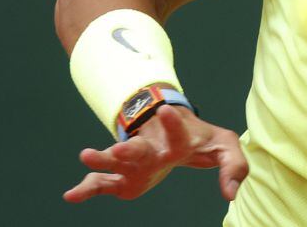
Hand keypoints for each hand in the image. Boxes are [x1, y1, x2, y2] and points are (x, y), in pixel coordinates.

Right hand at [64, 105, 247, 202]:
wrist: (173, 128)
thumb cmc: (202, 140)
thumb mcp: (226, 147)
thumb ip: (234, 168)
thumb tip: (231, 195)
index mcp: (179, 139)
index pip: (178, 131)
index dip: (173, 123)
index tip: (165, 110)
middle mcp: (153, 148)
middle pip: (140, 148)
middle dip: (130, 149)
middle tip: (122, 148)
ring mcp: (135, 162)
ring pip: (116, 161)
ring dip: (103, 160)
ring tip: (86, 156)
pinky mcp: (124, 179)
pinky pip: (102, 184)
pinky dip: (87, 189)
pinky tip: (71, 196)